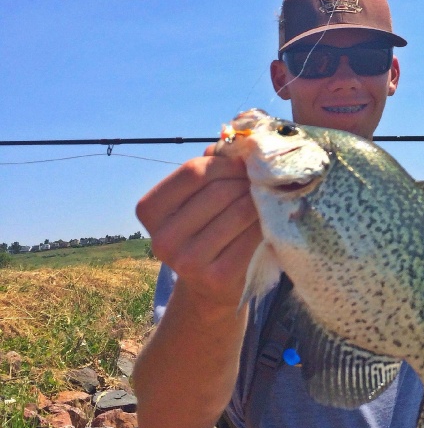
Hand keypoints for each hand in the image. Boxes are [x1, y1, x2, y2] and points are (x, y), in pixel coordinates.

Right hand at [136, 152, 260, 315]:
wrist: (209, 285)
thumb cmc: (204, 229)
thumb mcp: (196, 199)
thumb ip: (208, 168)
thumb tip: (232, 142)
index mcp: (150, 210)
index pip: (193, 172)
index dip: (226, 163)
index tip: (245, 164)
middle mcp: (162, 238)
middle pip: (218, 191)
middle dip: (246, 181)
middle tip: (261, 180)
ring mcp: (187, 261)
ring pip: (238, 212)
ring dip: (259, 200)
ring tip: (267, 196)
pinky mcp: (215, 277)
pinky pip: (251, 236)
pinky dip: (264, 223)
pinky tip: (268, 219)